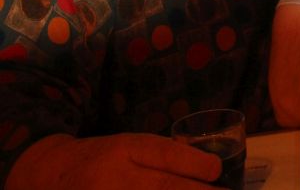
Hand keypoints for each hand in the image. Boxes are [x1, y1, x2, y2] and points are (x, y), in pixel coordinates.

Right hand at [7, 132, 222, 189]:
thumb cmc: (104, 158)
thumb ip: (166, 155)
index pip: (162, 154)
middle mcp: (114, 178)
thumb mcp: (132, 145)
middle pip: (162, 188)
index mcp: (125, 150)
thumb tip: (213, 171)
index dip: (193, 164)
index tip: (217, 171)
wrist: (50, 176)